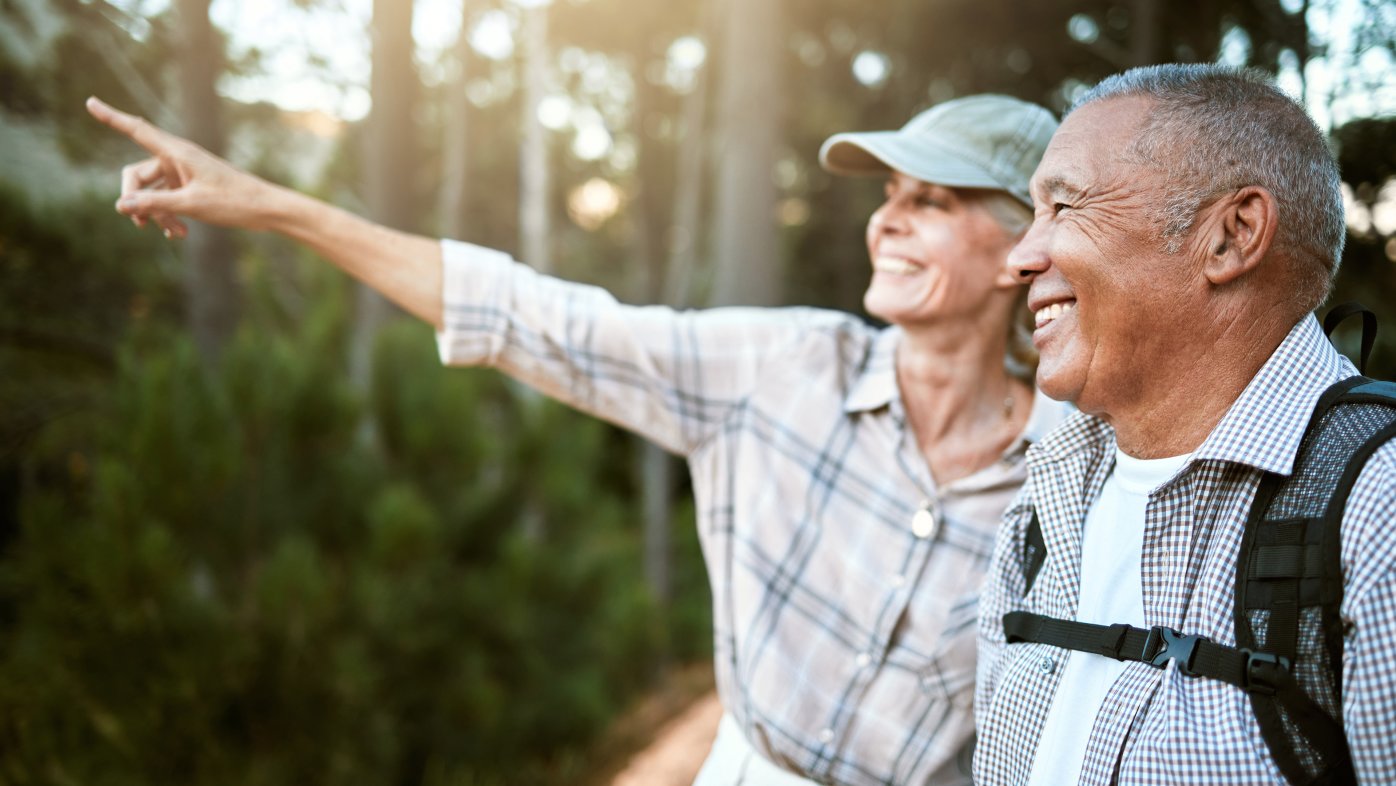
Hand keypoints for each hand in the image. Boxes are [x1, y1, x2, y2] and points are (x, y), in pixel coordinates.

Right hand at [86, 96, 279, 237]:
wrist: (266, 210)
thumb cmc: (234, 202)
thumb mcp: (191, 204)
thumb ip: (154, 204)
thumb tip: (120, 205)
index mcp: (177, 152)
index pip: (136, 130)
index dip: (112, 118)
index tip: (90, 102)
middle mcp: (177, 158)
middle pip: (137, 174)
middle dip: (137, 200)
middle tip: (140, 225)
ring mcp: (183, 173)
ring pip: (153, 192)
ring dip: (157, 214)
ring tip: (175, 234)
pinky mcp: (191, 186)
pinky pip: (167, 199)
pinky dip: (169, 215)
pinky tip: (179, 234)